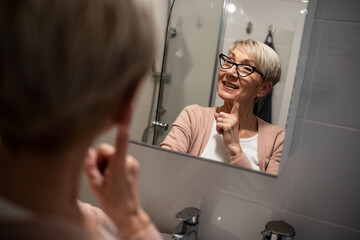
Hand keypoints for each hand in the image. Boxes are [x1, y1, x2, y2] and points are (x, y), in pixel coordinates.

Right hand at [83, 114, 149, 236]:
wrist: (127, 213)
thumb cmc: (113, 202)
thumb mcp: (95, 185)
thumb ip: (90, 165)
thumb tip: (88, 151)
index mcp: (120, 164)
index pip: (122, 138)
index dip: (124, 121)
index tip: (128, 106)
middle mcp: (129, 160)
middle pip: (107, 149)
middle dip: (101, 159)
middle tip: (101, 176)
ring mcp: (132, 162)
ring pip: (112, 153)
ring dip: (106, 163)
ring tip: (107, 179)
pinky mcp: (133, 163)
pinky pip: (118, 157)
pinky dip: (112, 164)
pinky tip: (112, 177)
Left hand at [214, 93, 242, 155]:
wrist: (232, 144)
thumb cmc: (228, 135)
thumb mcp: (224, 125)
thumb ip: (220, 119)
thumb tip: (215, 114)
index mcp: (235, 117)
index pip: (236, 108)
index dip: (237, 100)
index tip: (238, 93)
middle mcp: (234, 119)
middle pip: (220, 114)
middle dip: (219, 121)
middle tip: (223, 128)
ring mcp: (232, 122)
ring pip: (218, 120)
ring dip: (218, 126)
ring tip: (223, 131)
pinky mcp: (228, 126)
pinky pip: (218, 124)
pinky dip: (218, 129)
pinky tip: (222, 133)